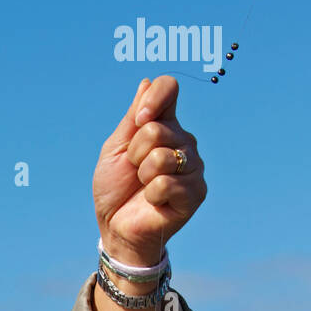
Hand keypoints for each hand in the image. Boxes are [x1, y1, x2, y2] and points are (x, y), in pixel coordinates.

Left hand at [93, 75, 206, 265]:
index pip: (169, 88)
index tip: (139, 120)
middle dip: (134, 153)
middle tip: (134, 171)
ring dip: (142, 175)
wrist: (116, 227)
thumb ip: (131, 118)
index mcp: (164, 124)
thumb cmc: (115, 188)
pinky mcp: (196, 192)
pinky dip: (151, 194)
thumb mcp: (115, 149)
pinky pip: (166, 183)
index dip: (154, 99)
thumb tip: (146, 82)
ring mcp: (193, 166)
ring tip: (144, 186)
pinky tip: (154, 201)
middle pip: (156, 129)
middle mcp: (183, 141)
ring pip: (161, 157)